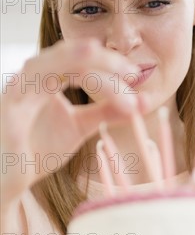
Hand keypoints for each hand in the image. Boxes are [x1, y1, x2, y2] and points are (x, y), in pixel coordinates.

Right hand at [1, 38, 146, 206]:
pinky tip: (73, 77)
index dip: (111, 64)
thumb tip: (141, 102)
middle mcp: (34, 77)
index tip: (136, 76)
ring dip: (80, 60)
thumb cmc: (37, 150)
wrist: (8, 179)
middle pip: (70, 55)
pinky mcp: (9, 104)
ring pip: (50, 62)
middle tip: (132, 72)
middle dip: (103, 60)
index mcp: (50, 78)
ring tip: (104, 58)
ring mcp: (19, 88)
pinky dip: (49, 74)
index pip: (83, 62)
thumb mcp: (80, 128)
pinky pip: (29, 82)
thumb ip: (107, 113)